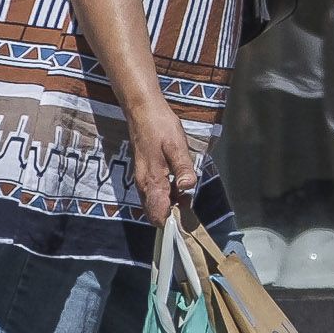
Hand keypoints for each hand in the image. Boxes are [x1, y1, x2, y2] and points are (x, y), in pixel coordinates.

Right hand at [126, 91, 193, 225]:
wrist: (142, 111)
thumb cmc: (160, 126)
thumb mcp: (177, 145)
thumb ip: (182, 168)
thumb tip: (187, 188)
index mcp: (152, 181)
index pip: (158, 215)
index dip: (173, 221)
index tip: (189, 218)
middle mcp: (143, 185)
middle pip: (156, 213)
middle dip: (173, 215)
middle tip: (191, 205)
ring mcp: (142, 180)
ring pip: (155, 203)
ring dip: (171, 204)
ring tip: (187, 195)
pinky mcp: (144, 174)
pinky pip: (154, 193)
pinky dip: (167, 195)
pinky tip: (179, 185)